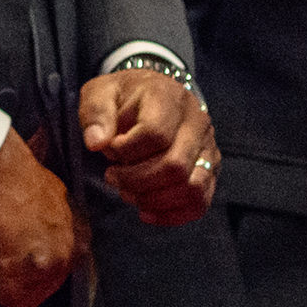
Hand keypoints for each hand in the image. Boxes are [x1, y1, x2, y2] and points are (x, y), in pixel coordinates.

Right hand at [0, 129, 76, 306]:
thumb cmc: (15, 173)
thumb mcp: (52, 197)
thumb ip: (54, 223)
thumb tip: (39, 236)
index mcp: (80, 237)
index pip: (59, 272)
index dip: (32, 264)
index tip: (15, 251)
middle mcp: (70, 255)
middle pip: (41, 291)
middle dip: (18, 276)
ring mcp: (47, 266)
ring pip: (21, 296)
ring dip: (3, 277)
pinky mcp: (22, 273)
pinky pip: (2, 295)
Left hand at [80, 68, 216, 224]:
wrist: (149, 92)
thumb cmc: (122, 96)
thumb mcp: (100, 93)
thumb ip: (96, 114)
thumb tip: (96, 143)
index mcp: (168, 97)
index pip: (156, 134)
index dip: (127, 150)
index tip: (108, 151)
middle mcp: (196, 122)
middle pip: (175, 165)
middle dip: (138, 180)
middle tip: (113, 178)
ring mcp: (208, 146)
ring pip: (192, 187)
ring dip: (155, 200)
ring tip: (128, 194)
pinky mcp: (210, 168)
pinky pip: (201, 201)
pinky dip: (173, 214)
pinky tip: (146, 213)